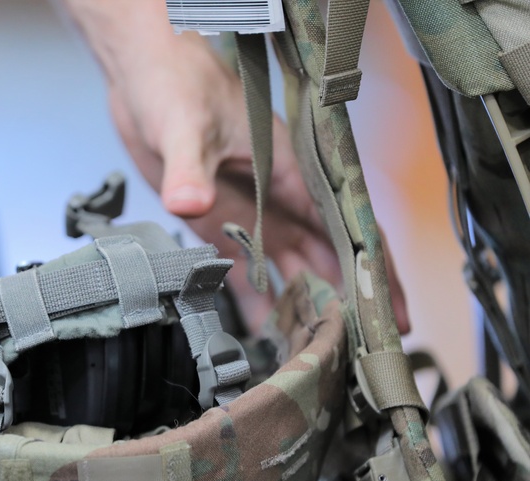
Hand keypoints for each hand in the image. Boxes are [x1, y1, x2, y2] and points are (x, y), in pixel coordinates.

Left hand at [105, 32, 408, 333]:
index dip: (372, 270)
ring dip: (303, 304)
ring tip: (317, 350)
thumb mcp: (185, 127)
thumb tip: (190, 201)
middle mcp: (277, 197)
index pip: (345, 226)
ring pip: (289, 266)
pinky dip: (256, 297)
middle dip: (345, 300)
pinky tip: (264, 330)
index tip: (391, 311)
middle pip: (325, 256)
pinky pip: (244, 266)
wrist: (143, 74)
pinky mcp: (218, 220)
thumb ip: (189, 170)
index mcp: (289, 170)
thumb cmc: (177, 83)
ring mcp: (250, 210)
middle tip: (360, 349)